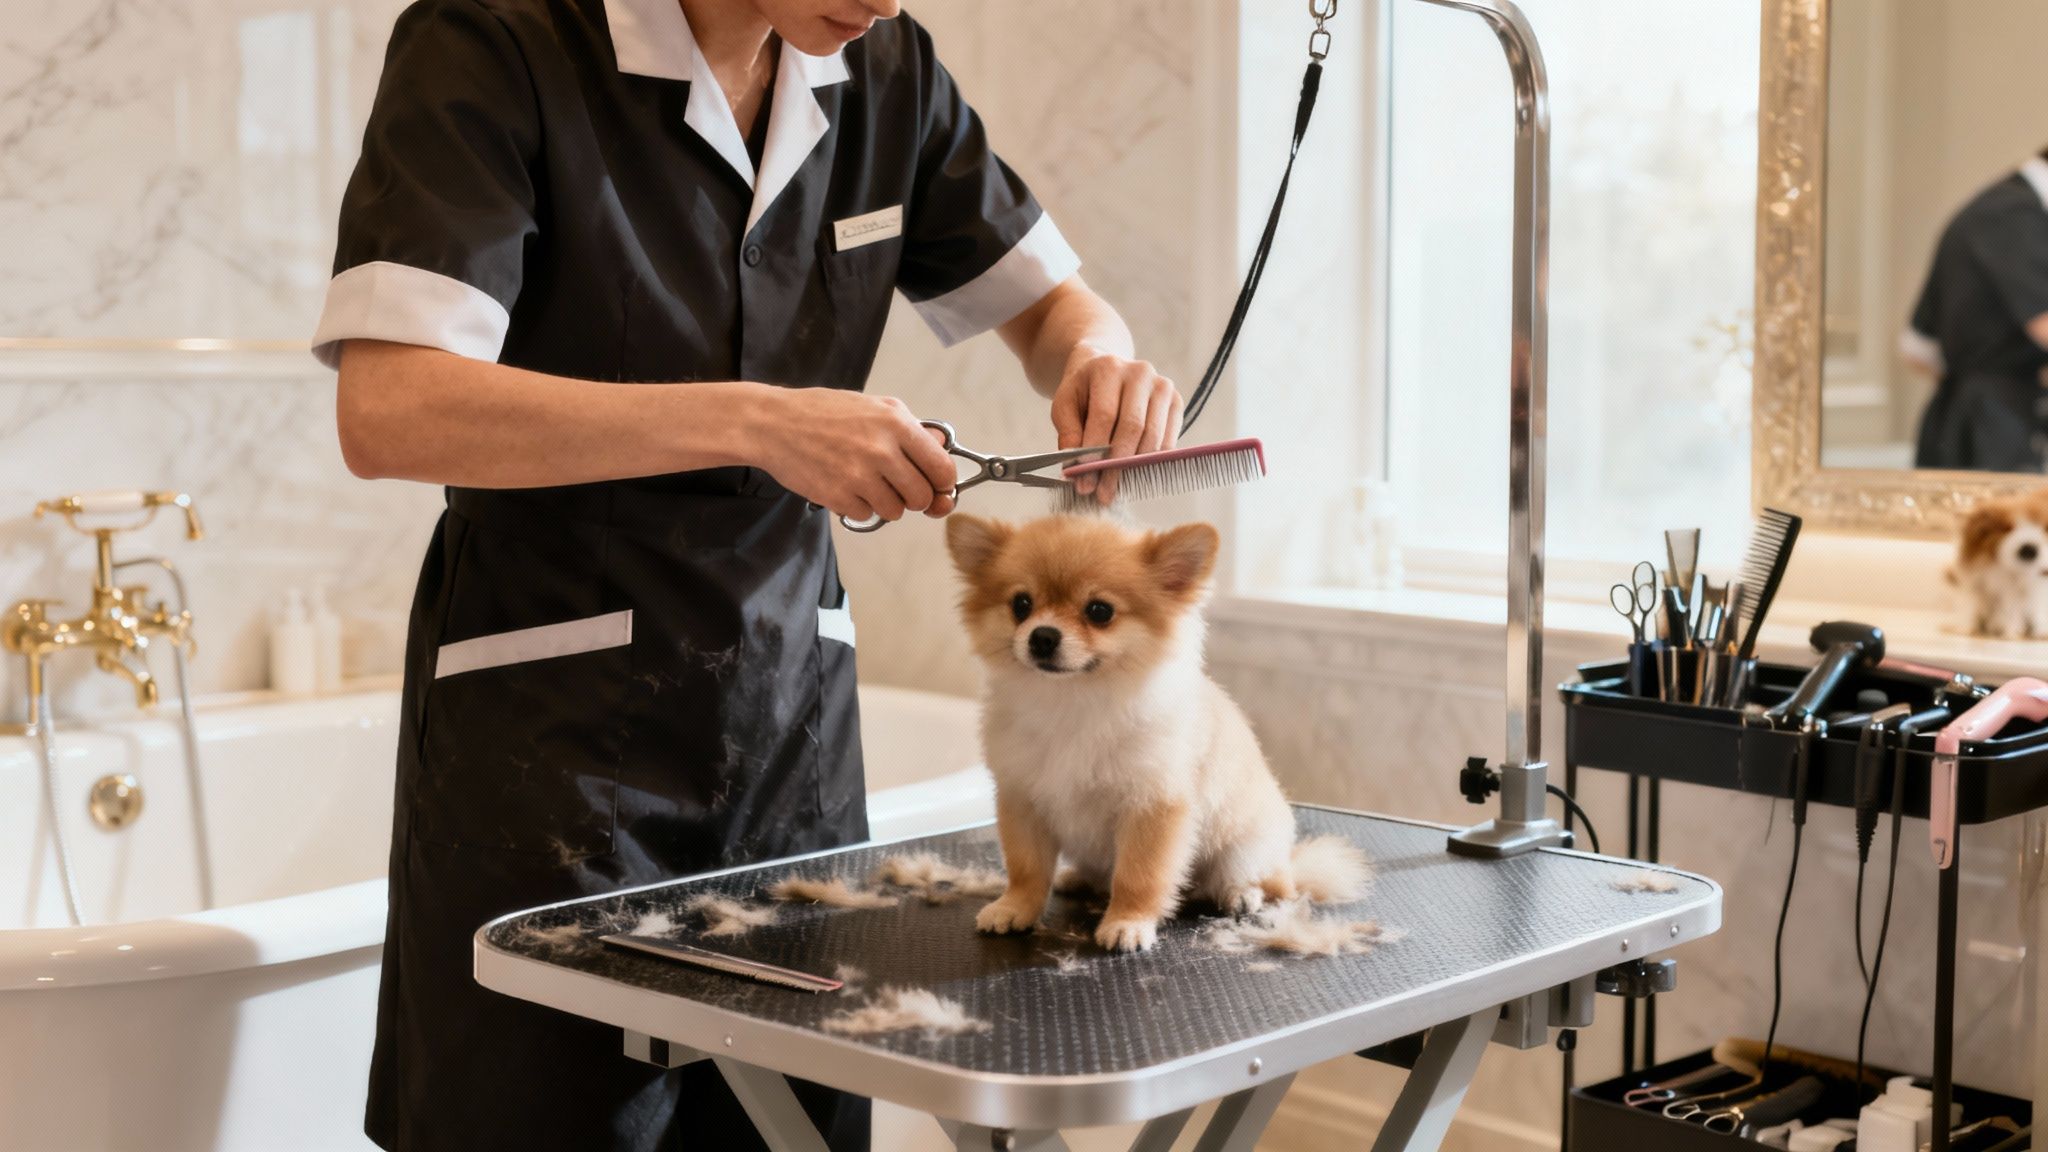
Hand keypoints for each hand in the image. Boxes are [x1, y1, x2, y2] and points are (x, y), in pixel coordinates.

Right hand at [751, 388, 957, 524]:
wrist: (773, 424)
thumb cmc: (824, 413)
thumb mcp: (874, 406)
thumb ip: (912, 429)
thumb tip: (943, 447)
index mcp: (896, 423)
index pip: (942, 469)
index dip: (943, 484)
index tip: (936, 487)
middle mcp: (881, 450)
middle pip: (922, 497)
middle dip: (914, 497)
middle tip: (897, 486)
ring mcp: (858, 476)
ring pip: (896, 511)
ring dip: (886, 503)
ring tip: (866, 482)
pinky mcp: (837, 496)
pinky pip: (866, 515)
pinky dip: (859, 507)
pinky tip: (845, 485)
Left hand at [1050, 346, 1181, 501]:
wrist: (1106, 371)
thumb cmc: (1084, 392)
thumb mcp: (1064, 406)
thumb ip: (1068, 434)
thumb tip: (1076, 469)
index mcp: (1108, 368)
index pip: (1104, 415)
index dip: (1095, 449)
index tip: (1085, 477)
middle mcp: (1140, 372)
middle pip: (1132, 427)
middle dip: (1116, 465)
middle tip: (1102, 492)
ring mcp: (1162, 386)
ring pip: (1153, 437)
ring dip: (1134, 469)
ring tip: (1116, 489)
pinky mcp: (1176, 402)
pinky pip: (1168, 441)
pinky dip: (1151, 464)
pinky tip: (1134, 477)